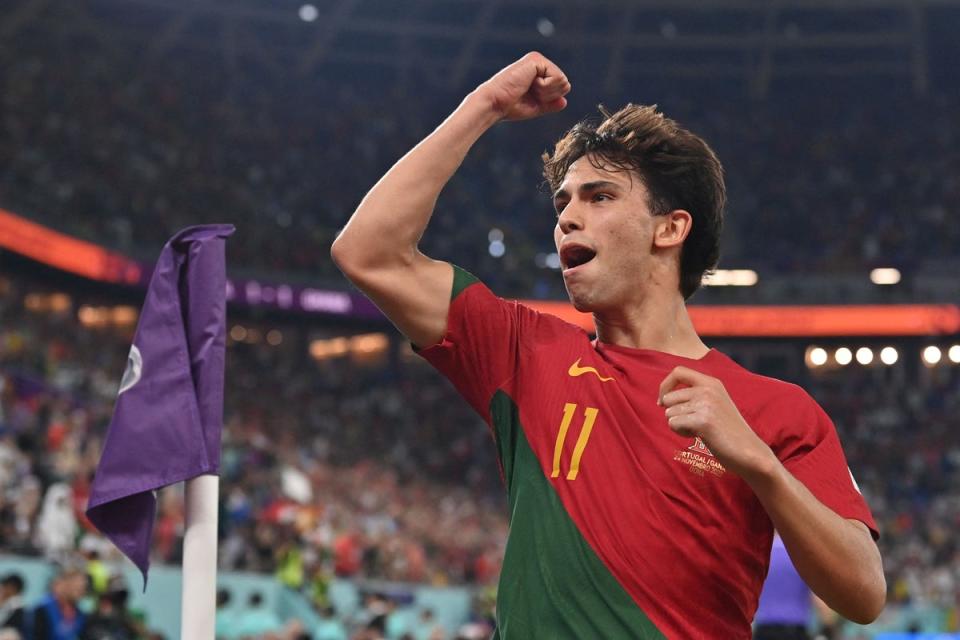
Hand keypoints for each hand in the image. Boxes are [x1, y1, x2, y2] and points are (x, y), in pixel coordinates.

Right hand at [475, 51, 570, 120]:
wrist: (495, 104)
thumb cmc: (510, 107)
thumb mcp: (535, 106)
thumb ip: (550, 103)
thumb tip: (564, 101)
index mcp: (538, 73)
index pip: (561, 87)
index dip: (550, 99)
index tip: (531, 98)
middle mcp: (538, 63)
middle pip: (565, 83)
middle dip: (550, 95)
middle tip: (529, 93)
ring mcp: (537, 60)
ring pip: (562, 81)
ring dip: (546, 92)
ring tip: (527, 88)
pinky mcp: (536, 60)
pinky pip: (557, 78)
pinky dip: (545, 87)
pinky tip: (529, 84)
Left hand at [658, 366, 775, 480]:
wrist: (749, 451)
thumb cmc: (727, 431)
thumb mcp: (714, 403)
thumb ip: (695, 395)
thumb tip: (663, 398)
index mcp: (712, 382)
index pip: (678, 372)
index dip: (665, 386)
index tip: (663, 402)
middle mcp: (708, 389)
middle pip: (669, 397)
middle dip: (673, 413)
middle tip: (691, 424)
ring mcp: (706, 404)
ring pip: (669, 413)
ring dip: (679, 425)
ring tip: (699, 430)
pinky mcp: (703, 421)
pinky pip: (674, 424)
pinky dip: (681, 433)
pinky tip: (699, 436)